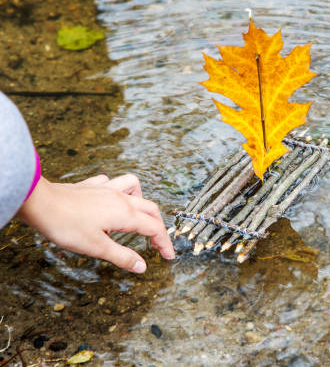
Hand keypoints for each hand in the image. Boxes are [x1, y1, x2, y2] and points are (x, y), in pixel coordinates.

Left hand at [17, 174, 174, 272]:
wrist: (39, 202)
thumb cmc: (66, 225)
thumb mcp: (96, 247)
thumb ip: (122, 256)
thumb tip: (142, 266)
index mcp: (125, 214)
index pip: (154, 228)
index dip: (164, 243)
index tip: (168, 256)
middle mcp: (121, 199)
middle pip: (150, 209)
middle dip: (158, 226)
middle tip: (157, 244)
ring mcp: (107, 189)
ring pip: (135, 189)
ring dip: (142, 202)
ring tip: (137, 216)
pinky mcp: (92, 186)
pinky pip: (113, 182)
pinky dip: (119, 190)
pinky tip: (112, 198)